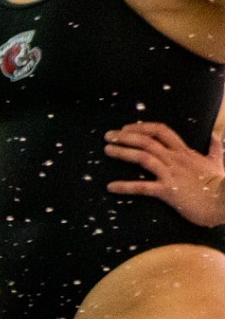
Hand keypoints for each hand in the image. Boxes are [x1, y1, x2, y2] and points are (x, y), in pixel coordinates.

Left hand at [105, 122, 224, 226]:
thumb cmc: (221, 184)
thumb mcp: (218, 162)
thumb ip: (215, 148)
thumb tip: (216, 135)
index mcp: (185, 152)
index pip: (161, 131)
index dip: (142, 127)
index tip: (127, 127)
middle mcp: (176, 159)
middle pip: (147, 141)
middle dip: (125, 136)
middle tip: (108, 135)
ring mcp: (172, 174)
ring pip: (143, 157)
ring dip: (122, 152)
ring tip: (106, 150)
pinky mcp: (168, 191)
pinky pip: (143, 187)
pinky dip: (125, 186)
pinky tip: (111, 187)